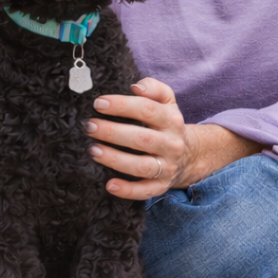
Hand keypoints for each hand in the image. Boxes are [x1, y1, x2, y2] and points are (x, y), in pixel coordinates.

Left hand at [85, 78, 189, 198]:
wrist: (188, 154)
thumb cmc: (164, 123)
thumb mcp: (166, 102)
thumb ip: (154, 88)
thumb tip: (137, 86)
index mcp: (171, 120)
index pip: (147, 109)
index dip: (122, 105)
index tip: (98, 103)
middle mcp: (171, 144)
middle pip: (142, 139)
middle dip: (113, 132)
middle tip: (89, 126)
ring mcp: (167, 167)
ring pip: (142, 166)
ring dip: (116, 159)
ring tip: (92, 150)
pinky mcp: (162, 186)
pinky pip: (146, 191)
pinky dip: (128, 191)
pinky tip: (109, 185)